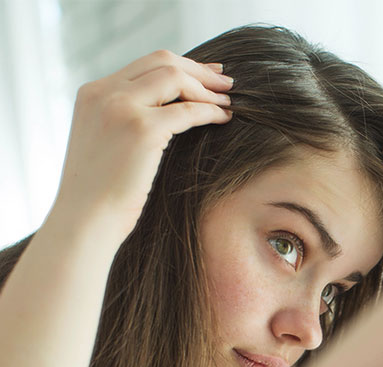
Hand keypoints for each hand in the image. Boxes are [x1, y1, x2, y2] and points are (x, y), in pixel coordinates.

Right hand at [53, 50, 233, 239]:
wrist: (85, 220)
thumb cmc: (100, 193)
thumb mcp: (106, 144)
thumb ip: (125, 119)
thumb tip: (167, 111)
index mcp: (92, 93)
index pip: (144, 65)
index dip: (181, 66)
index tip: (207, 75)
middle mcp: (104, 93)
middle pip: (162, 61)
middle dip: (199, 70)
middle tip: (226, 82)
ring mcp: (121, 108)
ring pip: (175, 77)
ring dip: (207, 88)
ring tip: (228, 101)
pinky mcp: (141, 129)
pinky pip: (188, 110)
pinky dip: (210, 110)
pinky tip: (223, 118)